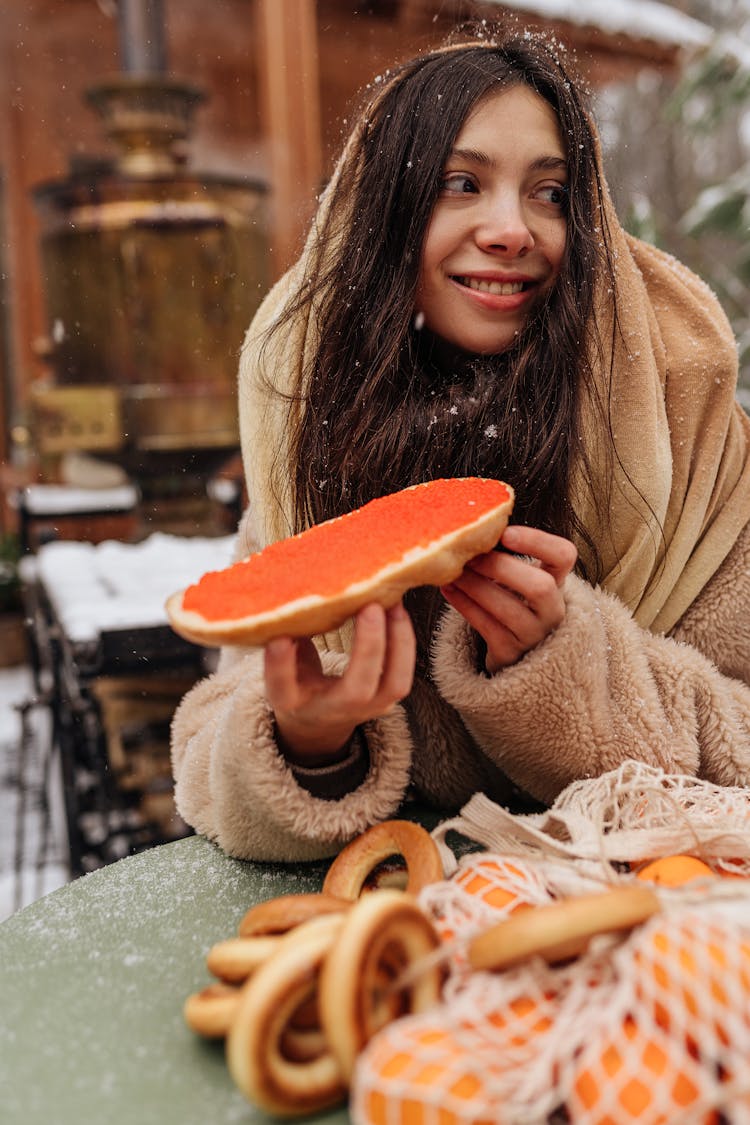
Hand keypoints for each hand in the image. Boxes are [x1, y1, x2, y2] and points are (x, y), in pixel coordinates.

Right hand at [264, 602, 415, 764]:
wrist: (318, 721)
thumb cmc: (298, 683)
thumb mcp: (283, 663)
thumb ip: (287, 638)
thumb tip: (293, 595)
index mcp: (292, 702)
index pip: (282, 687)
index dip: (280, 665)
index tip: (278, 638)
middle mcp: (330, 710)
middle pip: (356, 690)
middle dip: (368, 647)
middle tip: (370, 607)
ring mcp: (363, 710)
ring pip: (393, 684)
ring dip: (398, 641)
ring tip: (393, 604)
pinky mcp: (386, 702)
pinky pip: (403, 676)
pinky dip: (405, 641)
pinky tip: (398, 611)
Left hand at [441, 525, 576, 673]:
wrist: (511, 652)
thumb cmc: (511, 603)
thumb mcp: (519, 580)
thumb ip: (505, 558)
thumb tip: (468, 529)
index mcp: (557, 582)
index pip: (564, 556)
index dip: (538, 542)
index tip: (505, 533)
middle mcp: (552, 610)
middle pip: (540, 587)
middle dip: (502, 568)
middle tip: (472, 556)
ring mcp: (534, 635)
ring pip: (508, 609)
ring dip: (476, 586)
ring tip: (454, 571)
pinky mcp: (510, 653)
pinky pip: (486, 626)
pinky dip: (464, 604)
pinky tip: (448, 589)